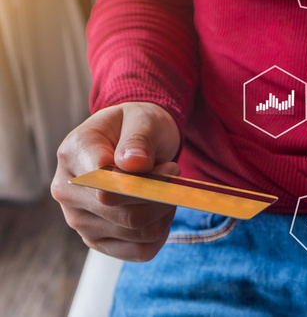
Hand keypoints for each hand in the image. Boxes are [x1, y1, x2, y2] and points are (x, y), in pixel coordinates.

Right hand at [51, 102, 180, 260]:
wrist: (133, 141)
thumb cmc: (138, 127)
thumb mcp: (143, 119)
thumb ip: (139, 139)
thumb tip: (134, 164)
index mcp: (72, 154)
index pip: (105, 187)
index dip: (147, 183)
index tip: (171, 169)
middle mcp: (66, 191)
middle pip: (124, 214)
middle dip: (161, 198)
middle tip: (174, 178)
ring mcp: (78, 220)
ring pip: (136, 233)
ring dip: (164, 214)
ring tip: (165, 191)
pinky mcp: (97, 240)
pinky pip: (139, 251)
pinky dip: (160, 234)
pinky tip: (160, 213)